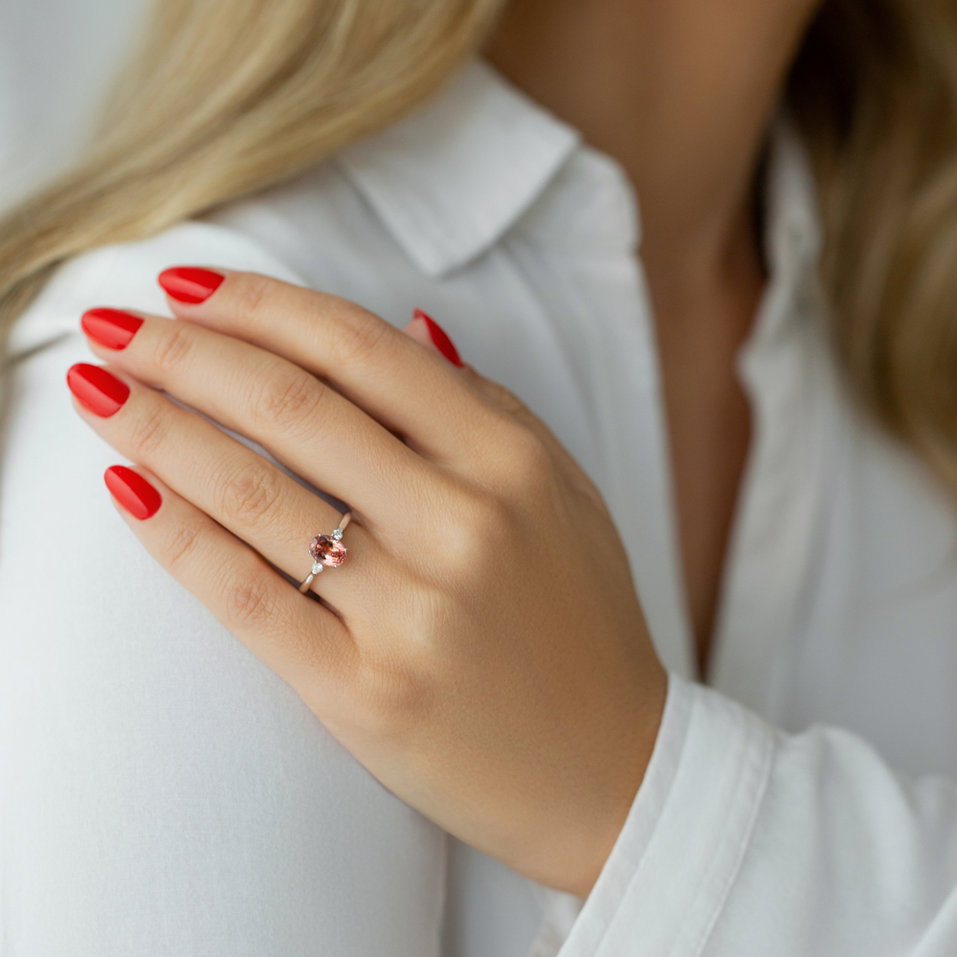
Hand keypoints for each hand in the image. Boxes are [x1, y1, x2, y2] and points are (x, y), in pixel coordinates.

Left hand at [67, 266, 667, 897]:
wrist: (608, 768)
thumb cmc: (582, 622)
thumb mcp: (562, 493)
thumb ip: (488, 405)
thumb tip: (410, 325)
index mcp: (510, 463)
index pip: (360, 351)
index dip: (260, 304)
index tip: (186, 283)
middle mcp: (463, 524)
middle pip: (294, 408)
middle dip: (184, 351)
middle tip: (112, 324)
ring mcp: (411, 611)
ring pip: (254, 495)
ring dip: (156, 429)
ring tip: (95, 391)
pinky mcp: (362, 690)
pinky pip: (246, 597)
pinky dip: (176, 535)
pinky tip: (126, 489)